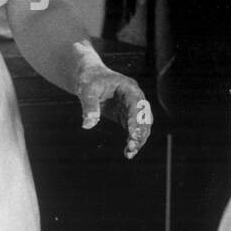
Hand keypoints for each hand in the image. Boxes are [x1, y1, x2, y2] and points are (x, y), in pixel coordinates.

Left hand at [73, 42, 152, 158]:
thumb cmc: (89, 80)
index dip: (136, 120)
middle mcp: (136, 98)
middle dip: (140, 133)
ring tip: (129, 153)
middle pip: (144, 118)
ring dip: (139, 140)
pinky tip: (128, 153)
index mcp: (129, 88)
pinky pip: (133, 130)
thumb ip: (89, 106)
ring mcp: (133, 108)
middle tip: (132, 148)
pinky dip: (132, 140)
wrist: (90, 76)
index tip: (133, 135)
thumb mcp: (86, 90)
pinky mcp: (127, 116)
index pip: (137, 105)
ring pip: (142, 126)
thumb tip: (87, 125)